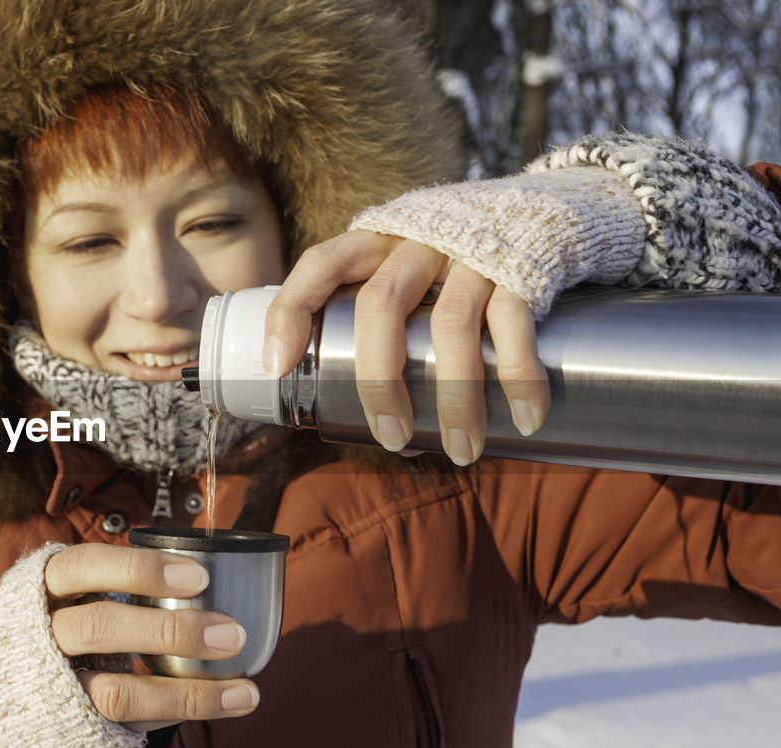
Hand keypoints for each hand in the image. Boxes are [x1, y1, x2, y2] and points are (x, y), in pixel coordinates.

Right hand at [45, 543, 258, 732]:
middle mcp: (40, 634)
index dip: (140, 568)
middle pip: (99, 628)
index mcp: (44, 587)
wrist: (5, 692)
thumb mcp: (74, 594)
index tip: (198, 576)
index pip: (85, 566)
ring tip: (245, 691)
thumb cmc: (61, 626)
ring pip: (116, 692)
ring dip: (187, 692)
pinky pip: (128, 722)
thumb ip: (122, 585)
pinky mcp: (69, 726)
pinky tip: (222, 704)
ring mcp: (52, 686)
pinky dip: (177, 713)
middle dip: (170, 631)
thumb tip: (210, 578)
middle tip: (232, 634)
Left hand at [262, 230, 549, 464]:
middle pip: (381, 305)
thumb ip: (390, 328)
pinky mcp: (523, 265)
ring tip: (462, 451)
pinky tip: (524, 418)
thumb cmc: (464, 266)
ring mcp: (472, 250)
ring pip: (449, 325)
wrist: (557, 210)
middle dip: (378, 381)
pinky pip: (516, 324)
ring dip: (454, 398)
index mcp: (381, 241)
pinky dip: (519, 378)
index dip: (291, 311)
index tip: (276, 367)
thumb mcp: (416, 275)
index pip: (321, 264)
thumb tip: (385, 435)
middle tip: (389, 438)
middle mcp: (419, 241)